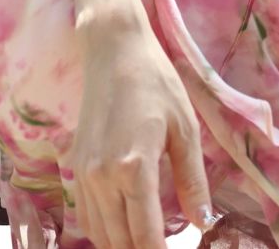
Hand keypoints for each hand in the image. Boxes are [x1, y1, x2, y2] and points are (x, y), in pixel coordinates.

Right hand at [72, 14, 214, 248]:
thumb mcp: (184, 127)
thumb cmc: (155, 82)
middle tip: (163, 245)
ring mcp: (84, 174)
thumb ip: (192, 180)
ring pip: (100, 235)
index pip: (145, 237)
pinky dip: (104, 230)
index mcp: (134, 168)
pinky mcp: (75, 166)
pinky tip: (123, 225)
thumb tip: (203, 222)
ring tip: (147, 239)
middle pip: (120, 242)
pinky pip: (86, 216)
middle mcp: (102, 178)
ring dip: (122, 244)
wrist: (113, 49)